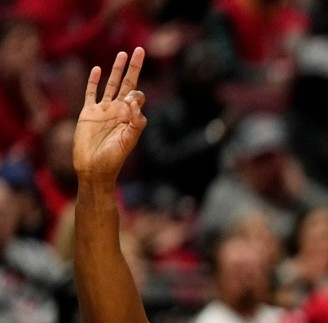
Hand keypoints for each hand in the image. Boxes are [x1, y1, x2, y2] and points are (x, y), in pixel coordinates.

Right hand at [74, 49, 146, 184]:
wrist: (93, 168)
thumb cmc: (113, 158)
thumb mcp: (129, 141)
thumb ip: (135, 122)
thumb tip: (135, 101)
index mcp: (130, 116)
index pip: (138, 96)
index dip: (137, 95)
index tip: (131, 104)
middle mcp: (118, 110)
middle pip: (127, 83)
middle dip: (134, 67)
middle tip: (140, 49)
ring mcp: (103, 110)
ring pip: (111, 84)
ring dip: (117, 69)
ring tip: (123, 54)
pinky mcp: (88, 113)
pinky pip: (91, 93)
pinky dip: (93, 81)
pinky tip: (97, 69)